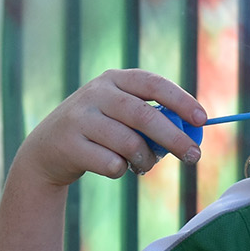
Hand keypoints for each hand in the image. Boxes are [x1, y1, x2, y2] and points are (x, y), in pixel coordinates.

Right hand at [15, 69, 205, 187]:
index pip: (153, 84)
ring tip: (144, 165)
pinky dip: (121, 170)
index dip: (181, 100)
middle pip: (145, 115)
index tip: (202, 120)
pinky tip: (114, 167)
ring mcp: (80, 118)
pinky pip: (111, 163)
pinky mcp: (69, 144)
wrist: (47, 150)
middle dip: (174, 138)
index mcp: (114, 80)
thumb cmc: (98, 132)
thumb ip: (151, 118)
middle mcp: (96, 93)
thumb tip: (191, 133)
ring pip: (129, 143)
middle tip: (194, 156)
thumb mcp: (120, 115)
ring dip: (145, 160)